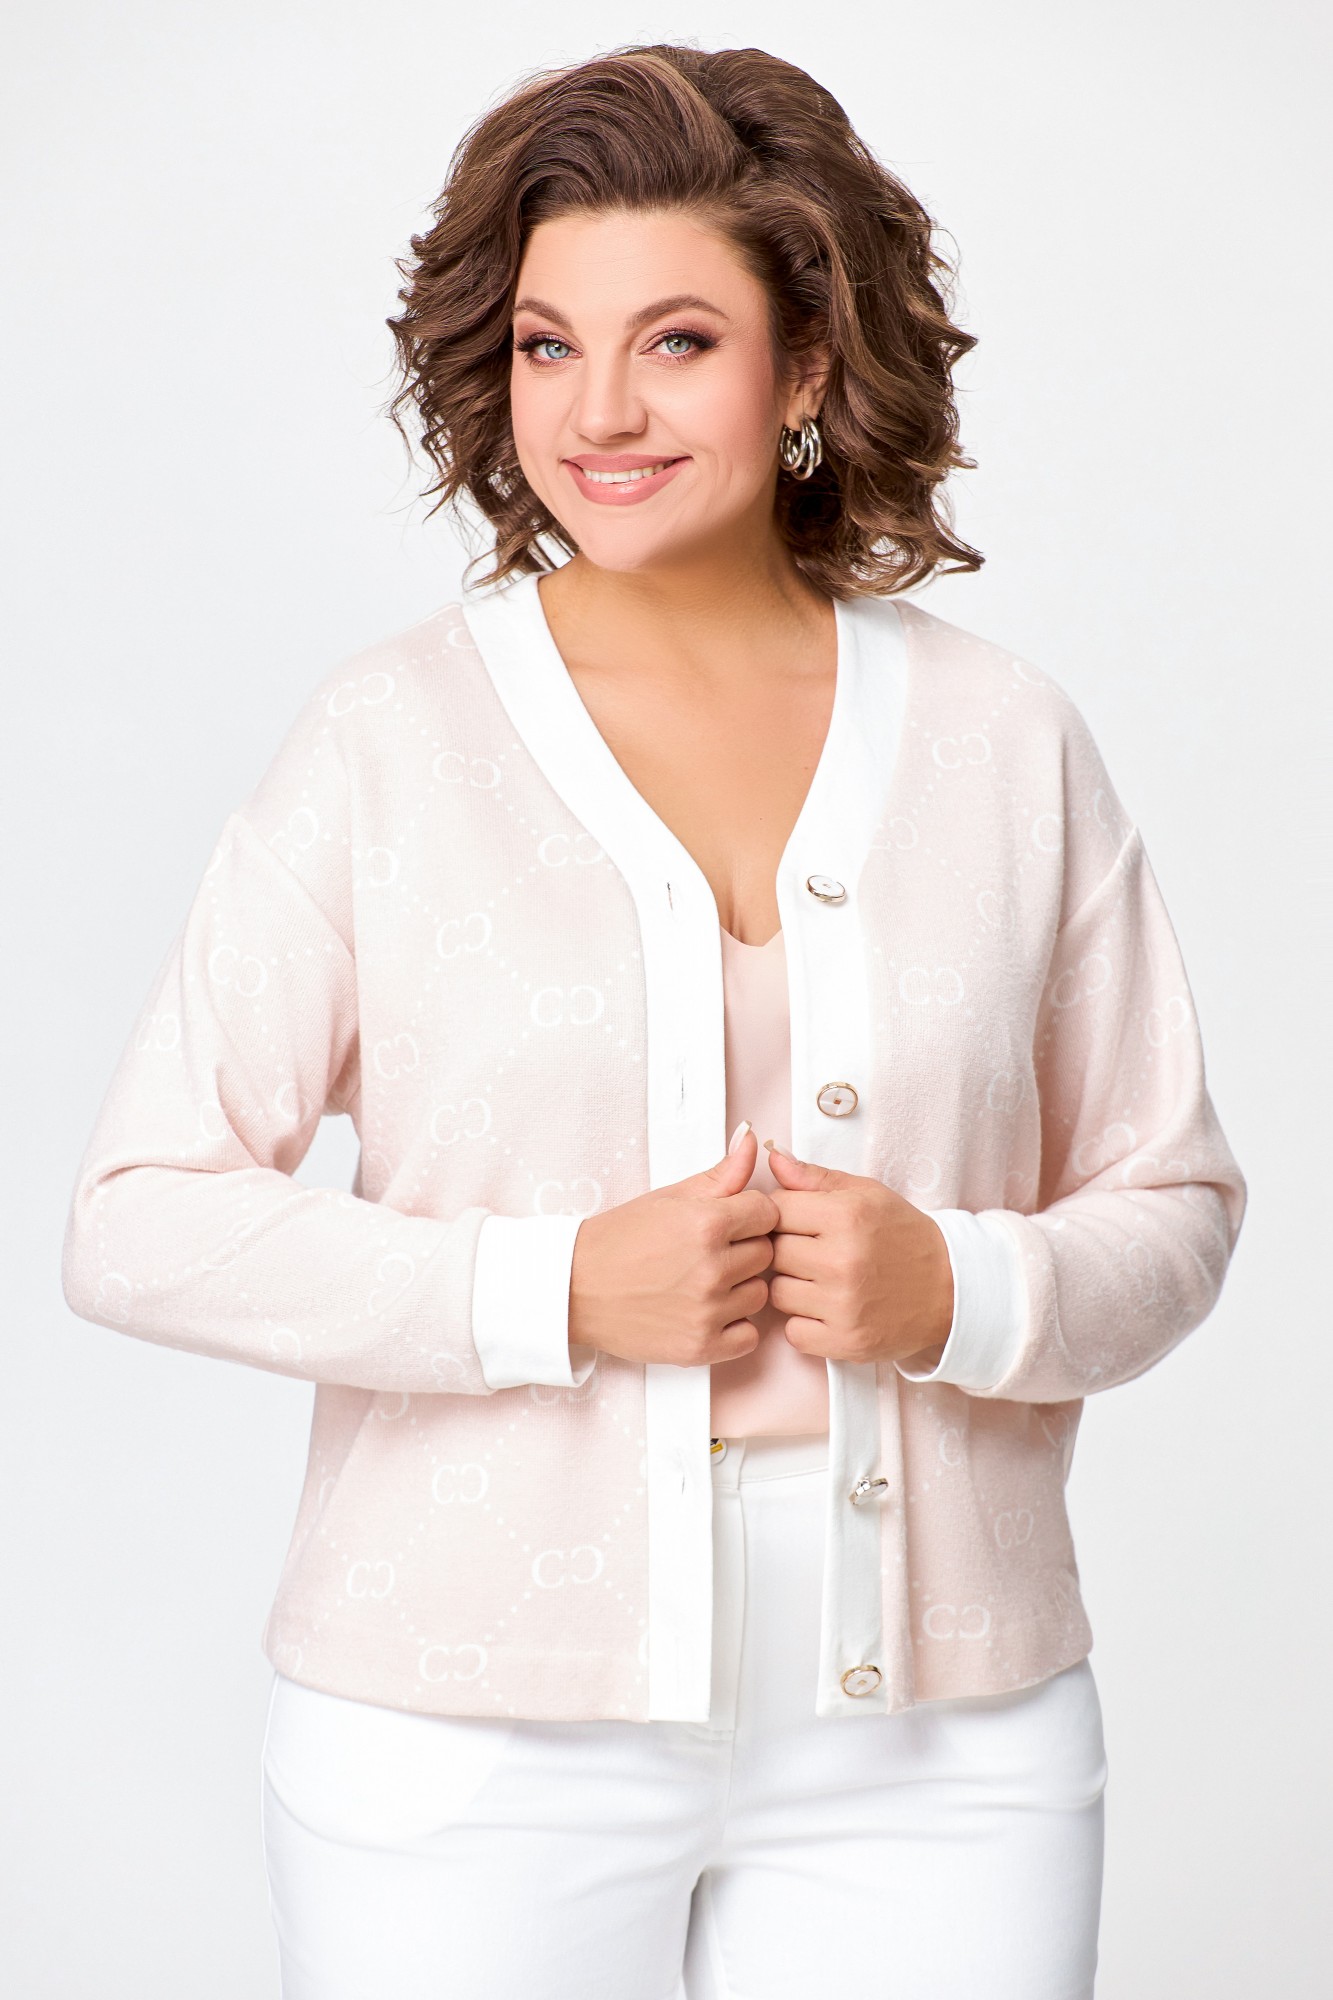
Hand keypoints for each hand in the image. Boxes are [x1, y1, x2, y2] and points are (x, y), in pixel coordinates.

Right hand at [569, 1128, 778, 1368]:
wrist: (575, 1288)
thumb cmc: (619, 1240)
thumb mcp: (669, 1197)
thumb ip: (721, 1174)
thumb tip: (752, 1140)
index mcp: (707, 1223)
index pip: (768, 1214)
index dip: (750, 1215)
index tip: (729, 1223)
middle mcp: (712, 1268)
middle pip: (766, 1254)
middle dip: (744, 1250)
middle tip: (708, 1253)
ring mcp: (707, 1311)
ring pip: (759, 1294)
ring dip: (739, 1288)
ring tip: (703, 1282)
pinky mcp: (700, 1347)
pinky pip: (748, 1336)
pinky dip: (733, 1327)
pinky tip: (707, 1312)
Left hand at [763, 1142, 954, 1369]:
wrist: (951, 1288)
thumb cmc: (903, 1236)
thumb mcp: (867, 1194)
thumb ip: (815, 1177)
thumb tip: (773, 1159)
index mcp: (846, 1216)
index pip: (776, 1209)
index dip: (783, 1214)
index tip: (800, 1222)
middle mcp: (843, 1261)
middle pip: (772, 1252)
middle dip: (786, 1250)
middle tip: (812, 1253)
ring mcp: (844, 1306)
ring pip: (778, 1293)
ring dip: (793, 1288)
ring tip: (821, 1281)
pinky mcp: (846, 1342)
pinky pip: (793, 1333)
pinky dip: (805, 1324)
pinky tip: (827, 1310)